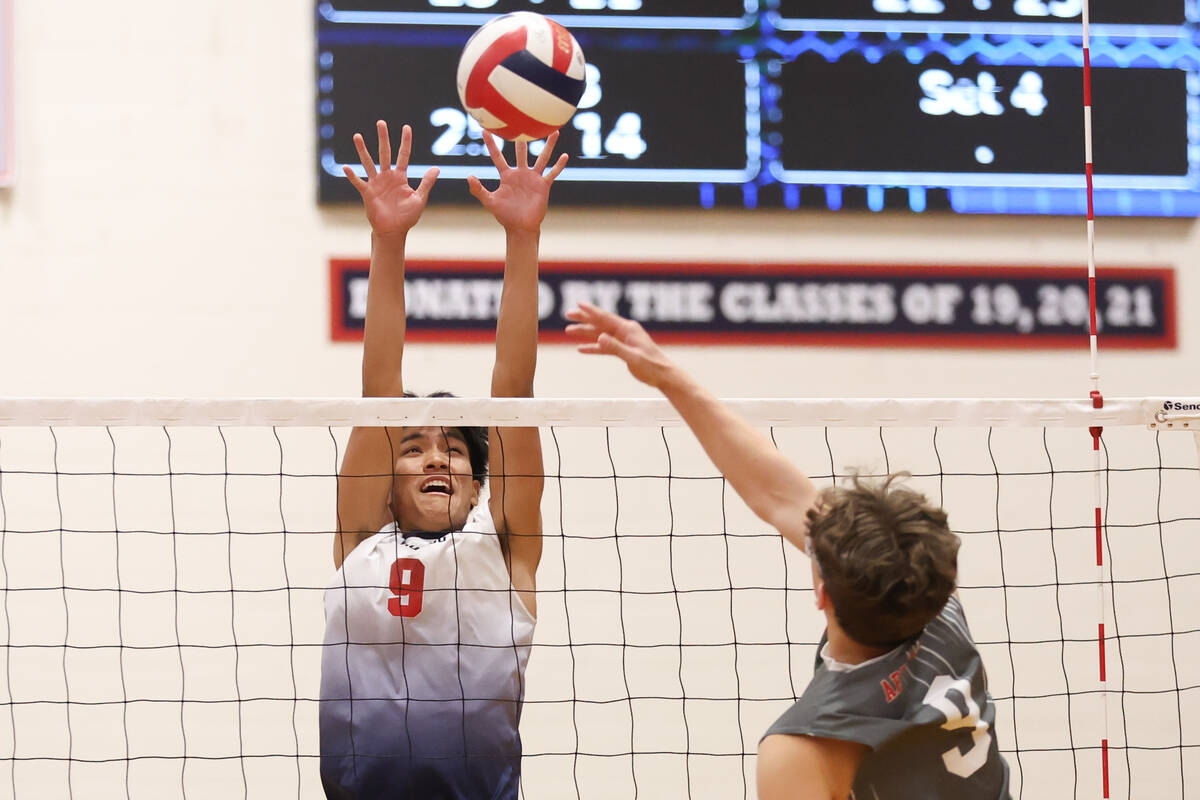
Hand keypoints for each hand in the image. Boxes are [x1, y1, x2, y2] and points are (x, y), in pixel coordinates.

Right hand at [344, 121, 438, 238]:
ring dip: (363, 150)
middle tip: (381, 122)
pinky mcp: (367, 193)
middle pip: (385, 153)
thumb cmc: (407, 216)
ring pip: (368, 163)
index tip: (406, 127)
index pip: (403, 155)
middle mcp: (387, 177)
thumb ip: (426, 183)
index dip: (405, 142)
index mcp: (400, 177)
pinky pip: (358, 182)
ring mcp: (376, 183)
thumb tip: (436, 168)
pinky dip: (352, 175)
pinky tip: (346, 167)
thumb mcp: (419, 198)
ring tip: (357, 136)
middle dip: (383, 138)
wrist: (394, 231)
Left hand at [468, 131, 567, 232]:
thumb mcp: (489, 201)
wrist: (520, 227)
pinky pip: (552, 173)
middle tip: (523, 120)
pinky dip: (558, 165)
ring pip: (542, 158)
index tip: (484, 129)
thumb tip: (469, 176)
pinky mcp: (543, 185)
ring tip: (554, 131)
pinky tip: (565, 156)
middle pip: (521, 151)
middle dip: (522, 137)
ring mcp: (533, 178)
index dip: (491, 144)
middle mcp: (521, 173)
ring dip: (548, 145)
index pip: (497, 156)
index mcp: (507, 175)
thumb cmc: (504, 215)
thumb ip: (478, 189)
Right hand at [565, 302, 675, 388]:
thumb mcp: (633, 357)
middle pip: (600, 323)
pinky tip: (582, 348)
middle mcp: (625, 331)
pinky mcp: (623, 350)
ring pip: (600, 334)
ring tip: (568, 330)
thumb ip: (615, 347)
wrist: (663, 375)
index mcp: (628, 329)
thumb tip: (600, 337)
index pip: (605, 318)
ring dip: (585, 332)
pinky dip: (593, 347)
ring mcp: (624, 340)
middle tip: (568, 314)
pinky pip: (605, 346)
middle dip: (584, 318)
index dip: (591, 310)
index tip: (578, 303)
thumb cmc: (652, 366)